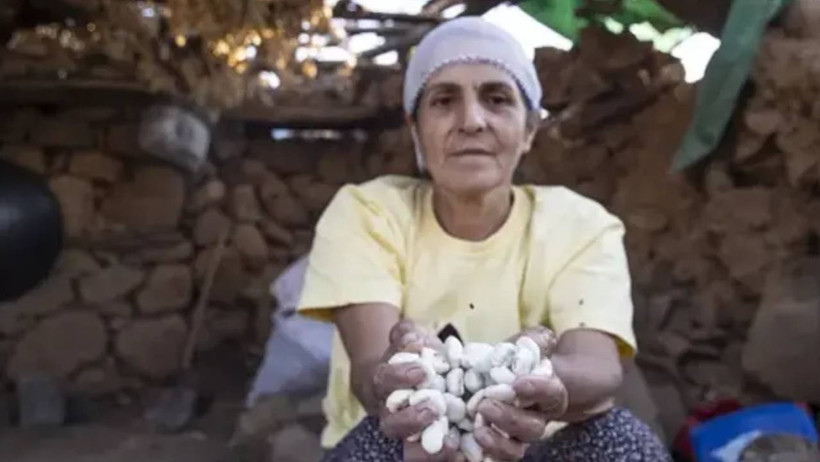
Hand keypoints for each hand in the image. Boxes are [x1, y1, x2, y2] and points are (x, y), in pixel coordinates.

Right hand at [374, 320, 462, 460]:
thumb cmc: (413, 357)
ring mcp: (409, 435)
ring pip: (409, 450)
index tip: (422, 371)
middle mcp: (392, 414)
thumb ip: (406, 334)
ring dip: (427, 449)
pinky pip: (430, 460)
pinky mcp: (428, 448)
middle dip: (411, 419)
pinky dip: (446, 459)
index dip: (400, 376)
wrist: (412, 382)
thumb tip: (413, 339)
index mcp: (385, 383)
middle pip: (392, 424)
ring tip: (449, 442)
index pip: (385, 380)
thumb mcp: (409, 339)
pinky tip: (462, 456)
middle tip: (434, 408)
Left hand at [474, 327, 568, 460]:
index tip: (518, 383)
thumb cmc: (517, 358)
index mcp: (548, 395)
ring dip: (497, 441)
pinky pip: (491, 457)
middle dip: (510, 418)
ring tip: (477, 428)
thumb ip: (535, 341)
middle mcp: (536, 420)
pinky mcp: (494, 445)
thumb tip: (533, 341)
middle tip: (486, 404)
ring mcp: (516, 436)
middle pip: (532, 428)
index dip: (538, 390)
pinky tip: (462, 443)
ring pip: (514, 449)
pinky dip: (479, 452)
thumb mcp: (528, 344)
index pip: (551, 394)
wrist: (500, 376)